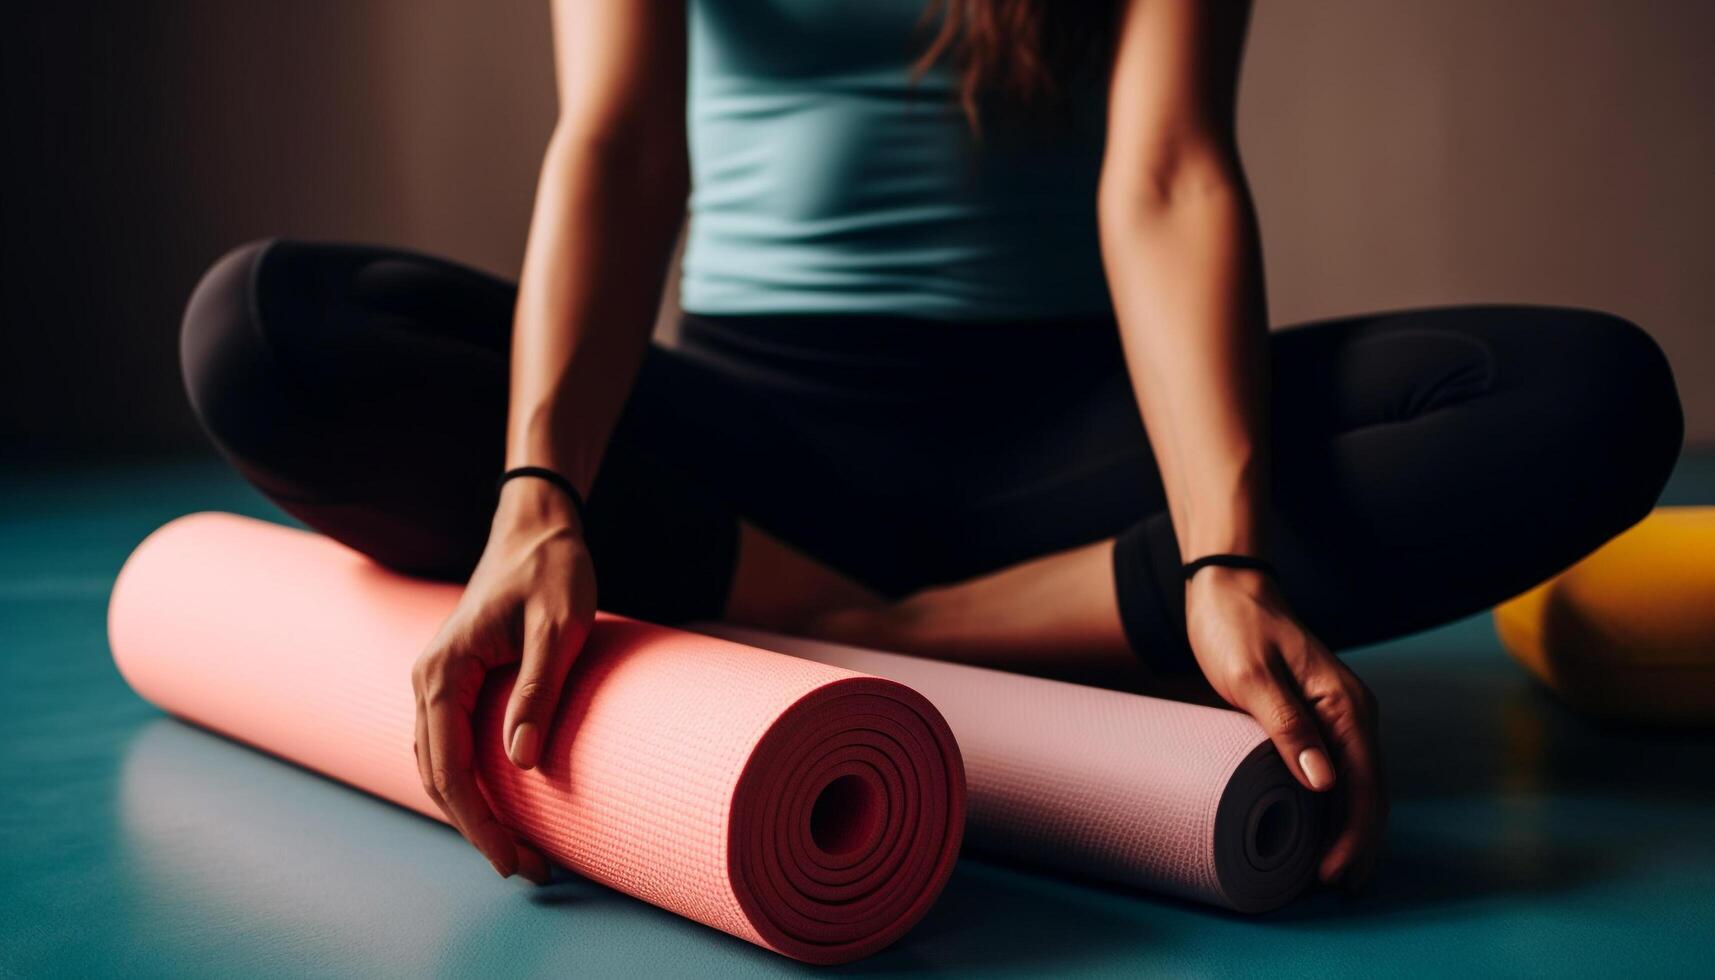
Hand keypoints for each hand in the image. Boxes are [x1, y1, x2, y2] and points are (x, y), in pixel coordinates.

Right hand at [411, 478, 596, 882]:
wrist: (538, 527)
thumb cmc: (553, 571)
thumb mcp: (561, 626)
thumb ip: (539, 689)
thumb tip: (521, 764)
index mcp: (443, 669)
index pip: (448, 766)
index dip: (479, 820)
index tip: (515, 858)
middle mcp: (428, 679)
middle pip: (439, 776)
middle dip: (480, 828)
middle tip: (531, 869)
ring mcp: (438, 682)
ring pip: (440, 766)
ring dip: (474, 812)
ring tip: (523, 851)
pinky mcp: (456, 683)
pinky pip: (452, 747)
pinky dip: (472, 785)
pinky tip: (505, 808)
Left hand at [1185, 566, 1385, 891]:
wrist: (1228, 586)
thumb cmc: (1235, 627)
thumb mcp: (1252, 676)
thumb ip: (1287, 726)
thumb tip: (1324, 784)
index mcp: (1346, 705)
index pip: (1364, 785)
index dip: (1353, 836)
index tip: (1332, 875)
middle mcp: (1354, 713)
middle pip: (1370, 793)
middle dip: (1358, 846)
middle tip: (1333, 890)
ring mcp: (1340, 715)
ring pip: (1358, 786)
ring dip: (1350, 832)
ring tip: (1330, 875)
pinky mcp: (1319, 717)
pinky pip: (1339, 771)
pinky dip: (1335, 808)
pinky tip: (1320, 831)